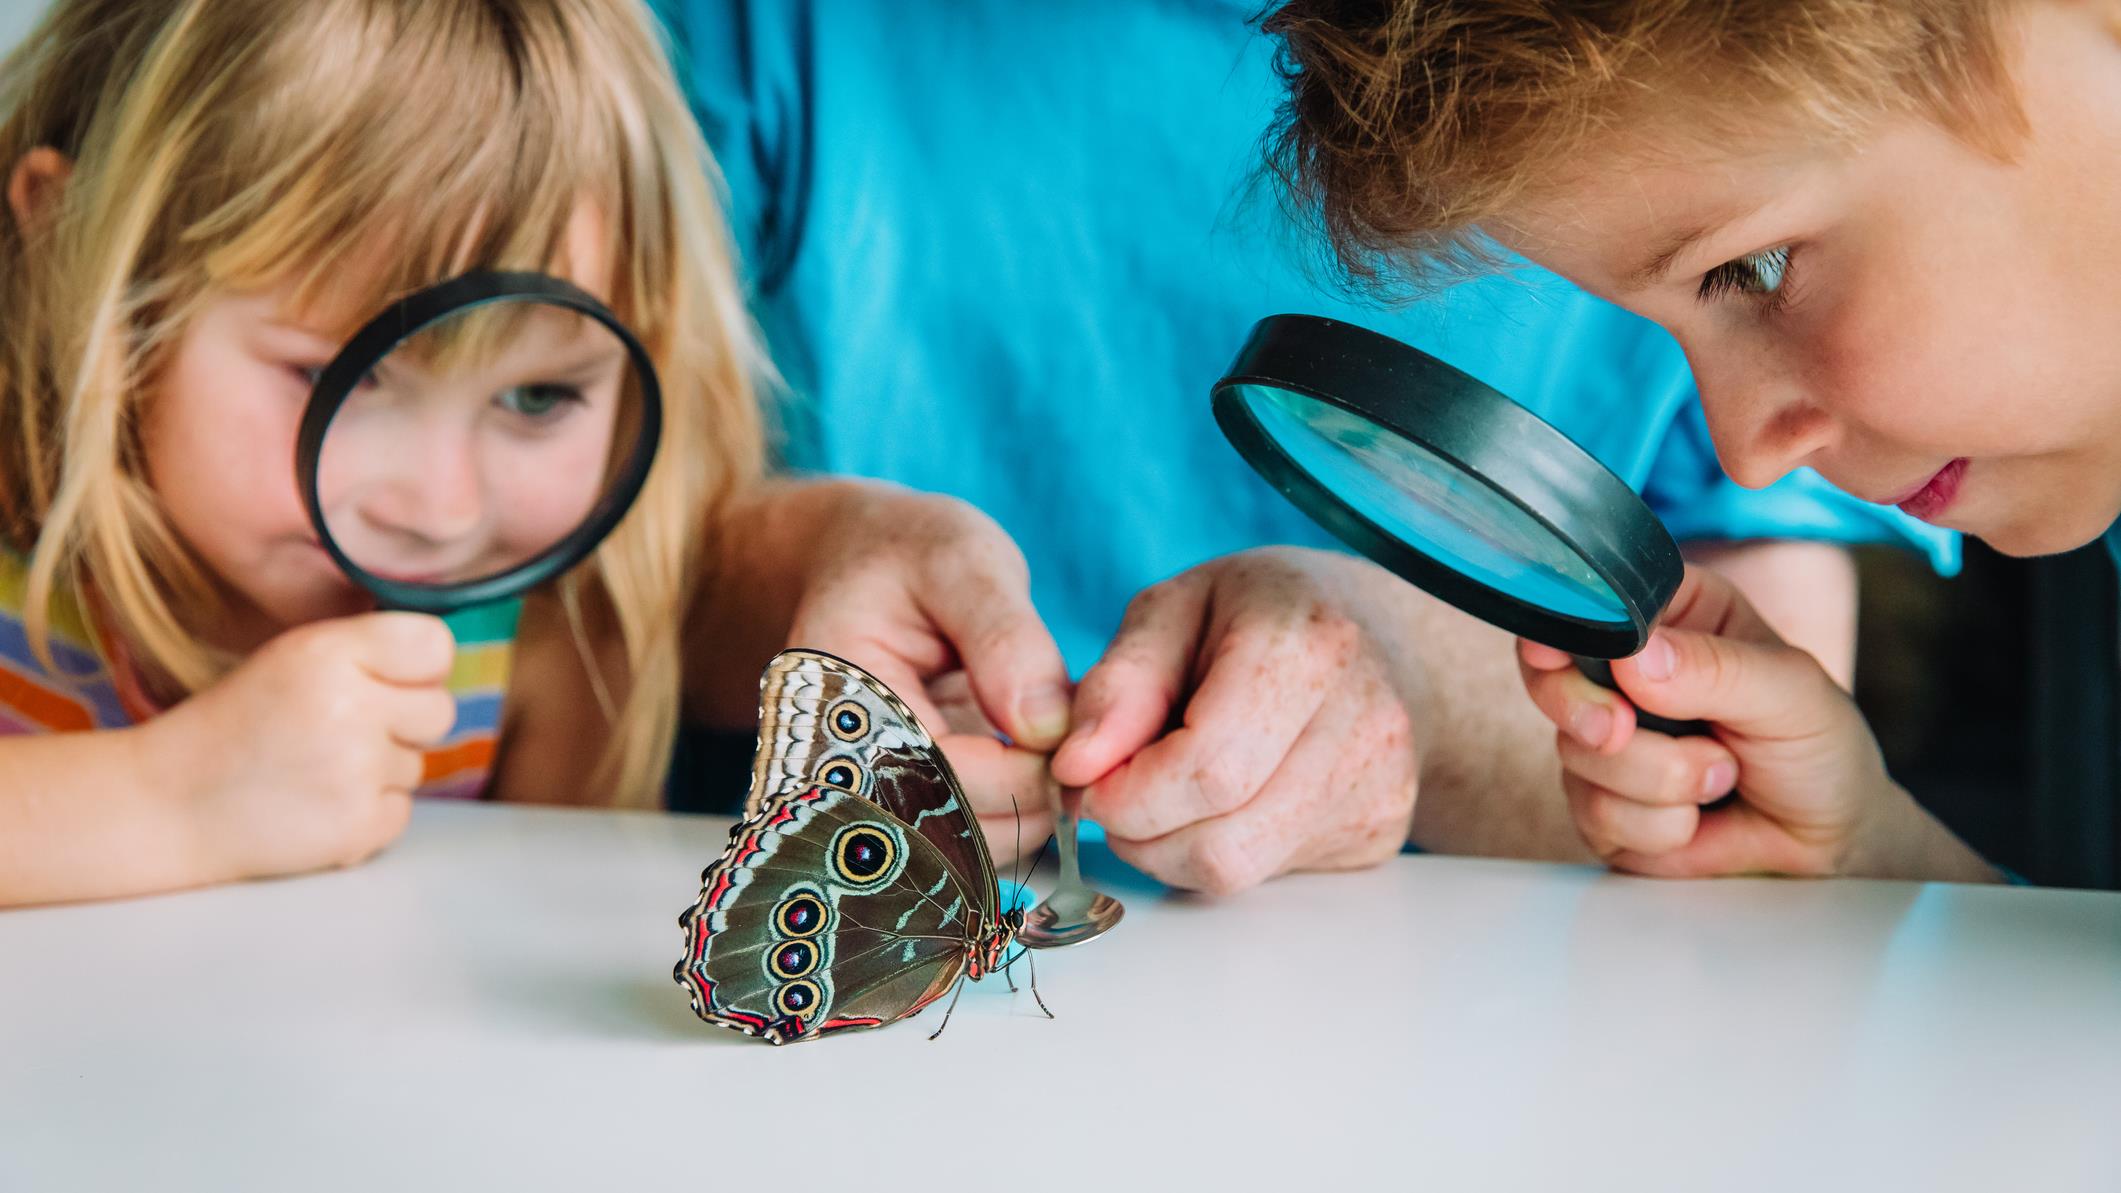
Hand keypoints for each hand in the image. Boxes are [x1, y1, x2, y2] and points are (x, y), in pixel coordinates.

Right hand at [149, 613, 457, 882]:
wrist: (165, 805)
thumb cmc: (237, 725)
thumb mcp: (292, 658)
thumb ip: (366, 651)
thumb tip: (442, 659)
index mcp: (328, 652)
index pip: (434, 646)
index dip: (419, 668)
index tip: (389, 680)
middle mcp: (350, 707)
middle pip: (440, 711)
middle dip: (402, 722)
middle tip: (339, 731)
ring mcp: (356, 772)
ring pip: (418, 765)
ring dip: (377, 771)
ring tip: (311, 771)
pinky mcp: (357, 827)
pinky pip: (402, 812)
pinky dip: (367, 814)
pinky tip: (315, 806)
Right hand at [781, 484, 1069, 857]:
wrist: (861, 566)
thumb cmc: (907, 553)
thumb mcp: (960, 560)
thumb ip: (1004, 638)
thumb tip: (1047, 729)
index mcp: (832, 703)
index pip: (935, 781)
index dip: (1022, 773)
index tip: (1079, 734)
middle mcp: (831, 768)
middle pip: (945, 834)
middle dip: (1030, 799)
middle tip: (1081, 742)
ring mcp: (862, 796)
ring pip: (960, 852)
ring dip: (1028, 811)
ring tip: (1058, 742)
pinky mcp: (897, 807)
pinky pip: (963, 839)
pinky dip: (1015, 810)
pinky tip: (1036, 757)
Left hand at [1050, 548, 1423, 894]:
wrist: (1384, 636)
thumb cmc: (1265, 614)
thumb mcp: (1175, 610)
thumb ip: (1120, 684)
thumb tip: (1075, 767)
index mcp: (1308, 646)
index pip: (1206, 769)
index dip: (1127, 792)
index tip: (1088, 777)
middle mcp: (1363, 723)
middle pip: (1219, 840)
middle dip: (1139, 831)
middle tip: (1115, 792)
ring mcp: (1378, 788)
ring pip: (1238, 871)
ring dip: (1170, 849)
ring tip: (1162, 793)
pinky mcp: (1377, 835)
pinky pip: (1267, 875)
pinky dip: (1219, 848)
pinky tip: (1225, 799)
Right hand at [1518, 565, 1995, 881]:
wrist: (1828, 838)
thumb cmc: (1817, 745)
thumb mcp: (1790, 690)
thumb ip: (1718, 668)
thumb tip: (1637, 660)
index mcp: (1670, 618)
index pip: (1594, 600)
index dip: (1563, 621)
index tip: (1554, 651)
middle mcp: (1627, 674)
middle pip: (1551, 676)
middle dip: (1584, 710)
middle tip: (1622, 730)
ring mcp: (1609, 741)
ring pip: (1578, 755)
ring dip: (1659, 781)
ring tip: (1720, 775)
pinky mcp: (1603, 805)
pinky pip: (1595, 814)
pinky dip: (1656, 826)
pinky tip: (1697, 816)